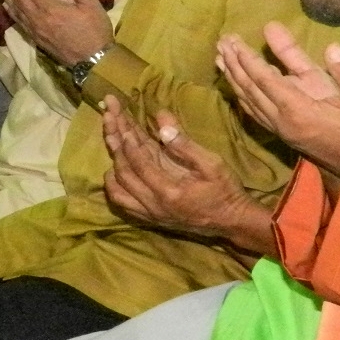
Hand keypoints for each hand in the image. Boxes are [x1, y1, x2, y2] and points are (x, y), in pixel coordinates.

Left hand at [0, 0, 112, 66]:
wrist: (93, 61)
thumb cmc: (95, 31)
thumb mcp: (91, 4)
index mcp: (51, 8)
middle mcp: (38, 19)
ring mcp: (35, 30)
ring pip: (15, 10)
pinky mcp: (36, 39)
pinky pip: (19, 22)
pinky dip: (11, 11)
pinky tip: (7, 6)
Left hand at [102, 96, 276, 254]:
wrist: (231, 221)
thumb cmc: (225, 190)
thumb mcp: (212, 163)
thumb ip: (184, 144)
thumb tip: (161, 119)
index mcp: (169, 192)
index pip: (139, 163)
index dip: (128, 141)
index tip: (122, 119)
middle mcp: (153, 206)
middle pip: (123, 173)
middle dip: (115, 143)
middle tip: (108, 118)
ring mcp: (149, 214)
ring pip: (118, 190)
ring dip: (112, 163)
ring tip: (109, 138)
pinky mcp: (149, 218)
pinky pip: (123, 203)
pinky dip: (114, 186)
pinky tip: (113, 169)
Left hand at [216, 22, 339, 181]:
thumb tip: (331, 47)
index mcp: (299, 110)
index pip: (265, 80)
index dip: (248, 59)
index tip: (233, 40)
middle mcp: (283, 121)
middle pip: (250, 89)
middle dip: (235, 63)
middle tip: (221, 41)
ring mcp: (280, 129)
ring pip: (249, 101)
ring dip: (233, 78)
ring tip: (220, 57)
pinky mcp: (282, 134)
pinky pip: (255, 112)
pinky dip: (242, 96)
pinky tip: (235, 86)